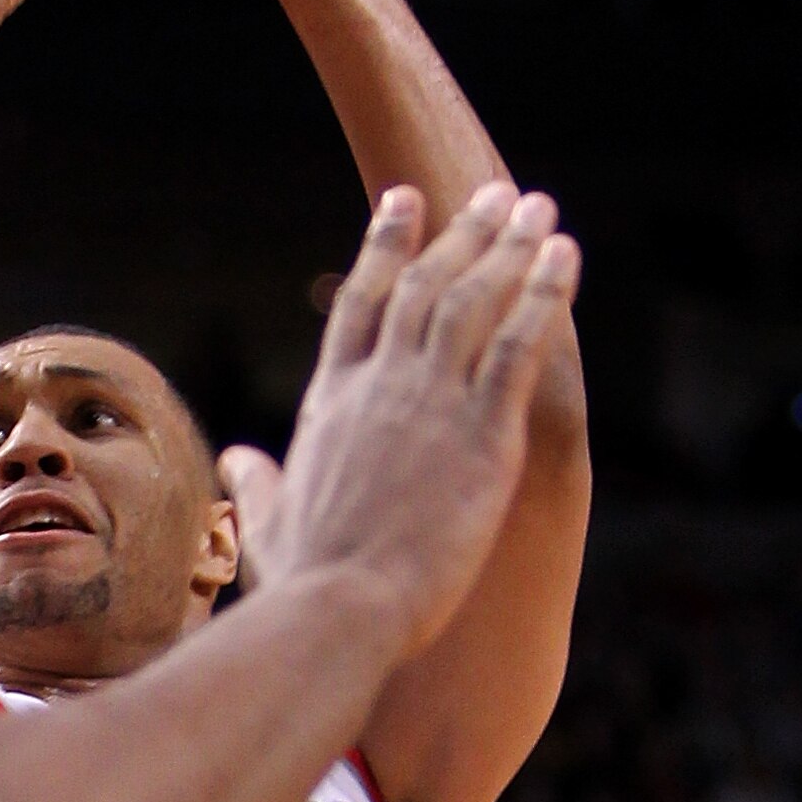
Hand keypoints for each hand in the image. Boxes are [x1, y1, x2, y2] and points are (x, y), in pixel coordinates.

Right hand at [225, 184, 580, 659]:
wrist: (342, 606)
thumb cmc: (305, 579)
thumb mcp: (269, 522)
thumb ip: (257, 482)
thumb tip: (237, 461)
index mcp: (332, 402)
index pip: (361, 302)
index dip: (386, 245)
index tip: (406, 199)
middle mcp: (381, 386)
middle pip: (426, 285)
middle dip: (464, 232)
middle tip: (496, 195)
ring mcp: (431, 403)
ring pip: (474, 300)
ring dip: (510, 247)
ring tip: (538, 209)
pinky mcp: (483, 432)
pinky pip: (518, 344)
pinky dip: (544, 294)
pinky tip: (565, 258)